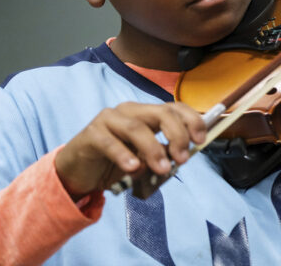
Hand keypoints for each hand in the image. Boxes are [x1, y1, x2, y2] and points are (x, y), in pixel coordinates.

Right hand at [54, 102, 206, 198]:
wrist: (79, 172)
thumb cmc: (116, 163)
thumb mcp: (145, 160)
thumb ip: (163, 155)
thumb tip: (183, 156)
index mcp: (147, 114)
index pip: (175, 108)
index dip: (192, 120)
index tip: (201, 140)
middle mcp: (131, 111)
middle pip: (161, 113)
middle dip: (177, 135)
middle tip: (182, 159)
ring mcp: (109, 119)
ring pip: (137, 127)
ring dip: (153, 149)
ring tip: (162, 169)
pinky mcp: (91, 133)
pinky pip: (110, 142)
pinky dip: (124, 155)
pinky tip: (132, 168)